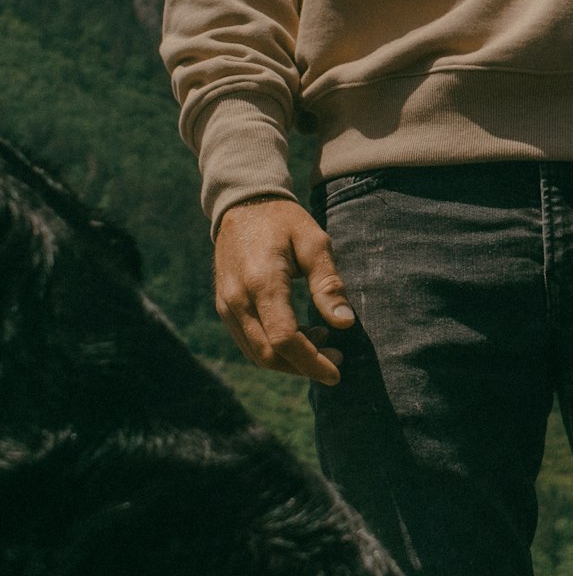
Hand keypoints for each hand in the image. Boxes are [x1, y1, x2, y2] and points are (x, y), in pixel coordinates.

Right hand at [214, 199, 354, 384]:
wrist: (244, 204)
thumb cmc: (284, 222)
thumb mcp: (314, 243)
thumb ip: (328, 283)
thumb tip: (345, 323)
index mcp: (262, 282)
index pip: (284, 339)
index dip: (311, 362)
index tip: (337, 371)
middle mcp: (238, 299)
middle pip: (269, 354)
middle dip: (304, 366)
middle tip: (336, 356)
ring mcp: (226, 305)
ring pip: (256, 354)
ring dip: (289, 361)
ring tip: (321, 341)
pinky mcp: (224, 307)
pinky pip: (247, 342)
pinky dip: (273, 350)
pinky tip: (297, 335)